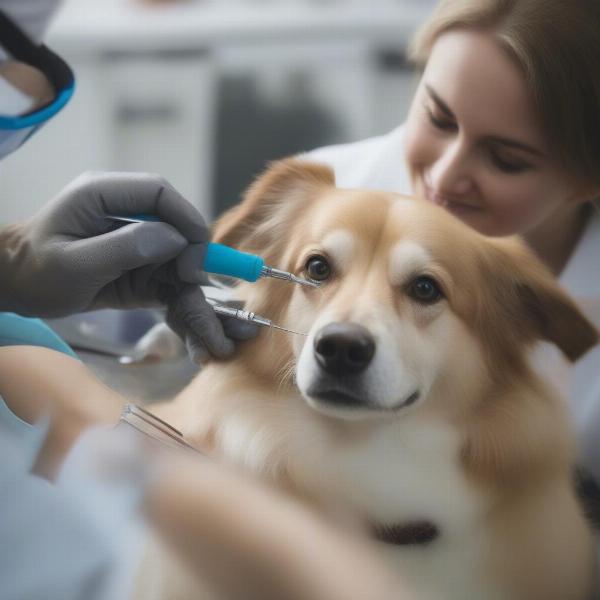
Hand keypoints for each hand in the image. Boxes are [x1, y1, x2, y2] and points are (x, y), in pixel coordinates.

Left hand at [0, 171, 254, 357]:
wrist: (17, 289)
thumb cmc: (35, 271)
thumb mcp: (75, 261)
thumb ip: (125, 246)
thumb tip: (175, 240)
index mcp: (105, 196)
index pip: (159, 193)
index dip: (185, 216)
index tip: (197, 250)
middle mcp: (128, 217)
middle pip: (179, 230)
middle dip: (196, 260)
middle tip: (195, 285)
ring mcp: (139, 246)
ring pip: (183, 265)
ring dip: (201, 298)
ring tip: (217, 336)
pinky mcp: (143, 272)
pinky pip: (173, 289)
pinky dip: (188, 313)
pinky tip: (201, 340)